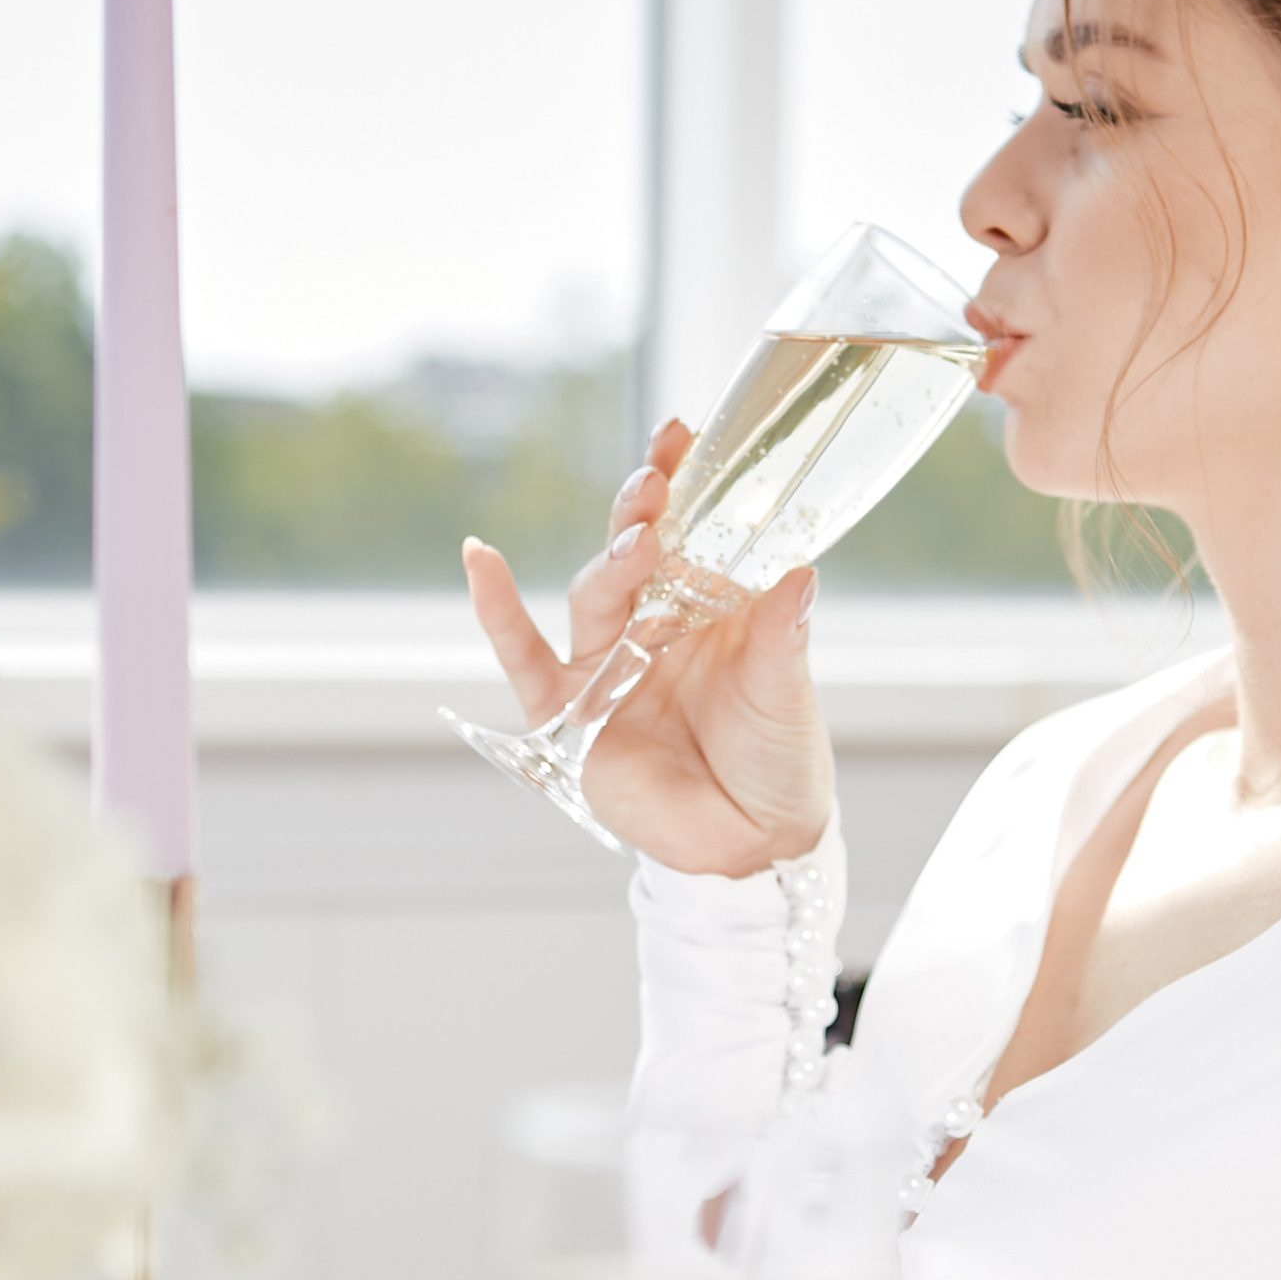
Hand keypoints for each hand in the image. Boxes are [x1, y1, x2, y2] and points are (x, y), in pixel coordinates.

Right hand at [462, 420, 834, 875]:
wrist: (753, 845)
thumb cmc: (777, 759)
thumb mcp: (786, 690)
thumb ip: (784, 633)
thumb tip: (801, 571)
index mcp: (710, 605)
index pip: (691, 529)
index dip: (684, 482)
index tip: (686, 434)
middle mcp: (655, 622)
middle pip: (636, 550)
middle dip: (643, 511)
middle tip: (659, 481)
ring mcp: (609, 662)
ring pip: (595, 593)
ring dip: (612, 562)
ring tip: (641, 542)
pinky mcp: (568, 710)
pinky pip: (524, 655)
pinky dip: (497, 608)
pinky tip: (479, 557)